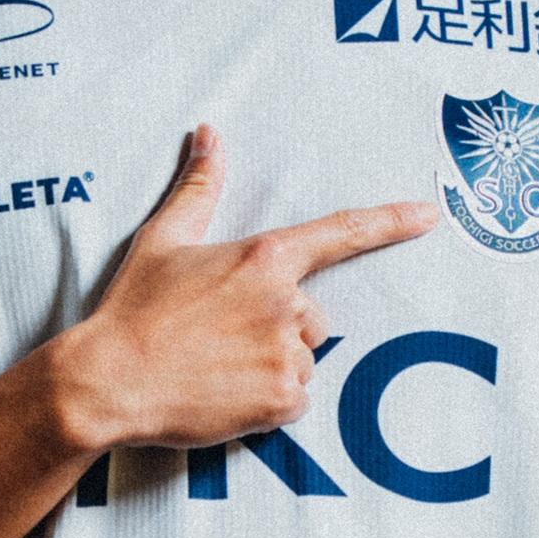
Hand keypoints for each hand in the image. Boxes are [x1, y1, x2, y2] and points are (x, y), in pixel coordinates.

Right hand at [51, 125, 435, 453]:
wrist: (109, 381)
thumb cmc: (134, 309)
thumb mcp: (164, 240)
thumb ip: (198, 187)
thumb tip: (209, 134)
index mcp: (263, 259)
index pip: (340, 234)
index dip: (390, 222)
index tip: (429, 215)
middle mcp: (286, 304)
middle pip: (311, 318)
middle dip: (279, 330)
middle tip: (220, 339)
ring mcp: (287, 354)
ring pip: (301, 362)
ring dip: (270, 368)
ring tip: (215, 369)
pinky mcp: (282, 399)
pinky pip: (294, 402)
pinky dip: (266, 404)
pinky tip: (224, 396)